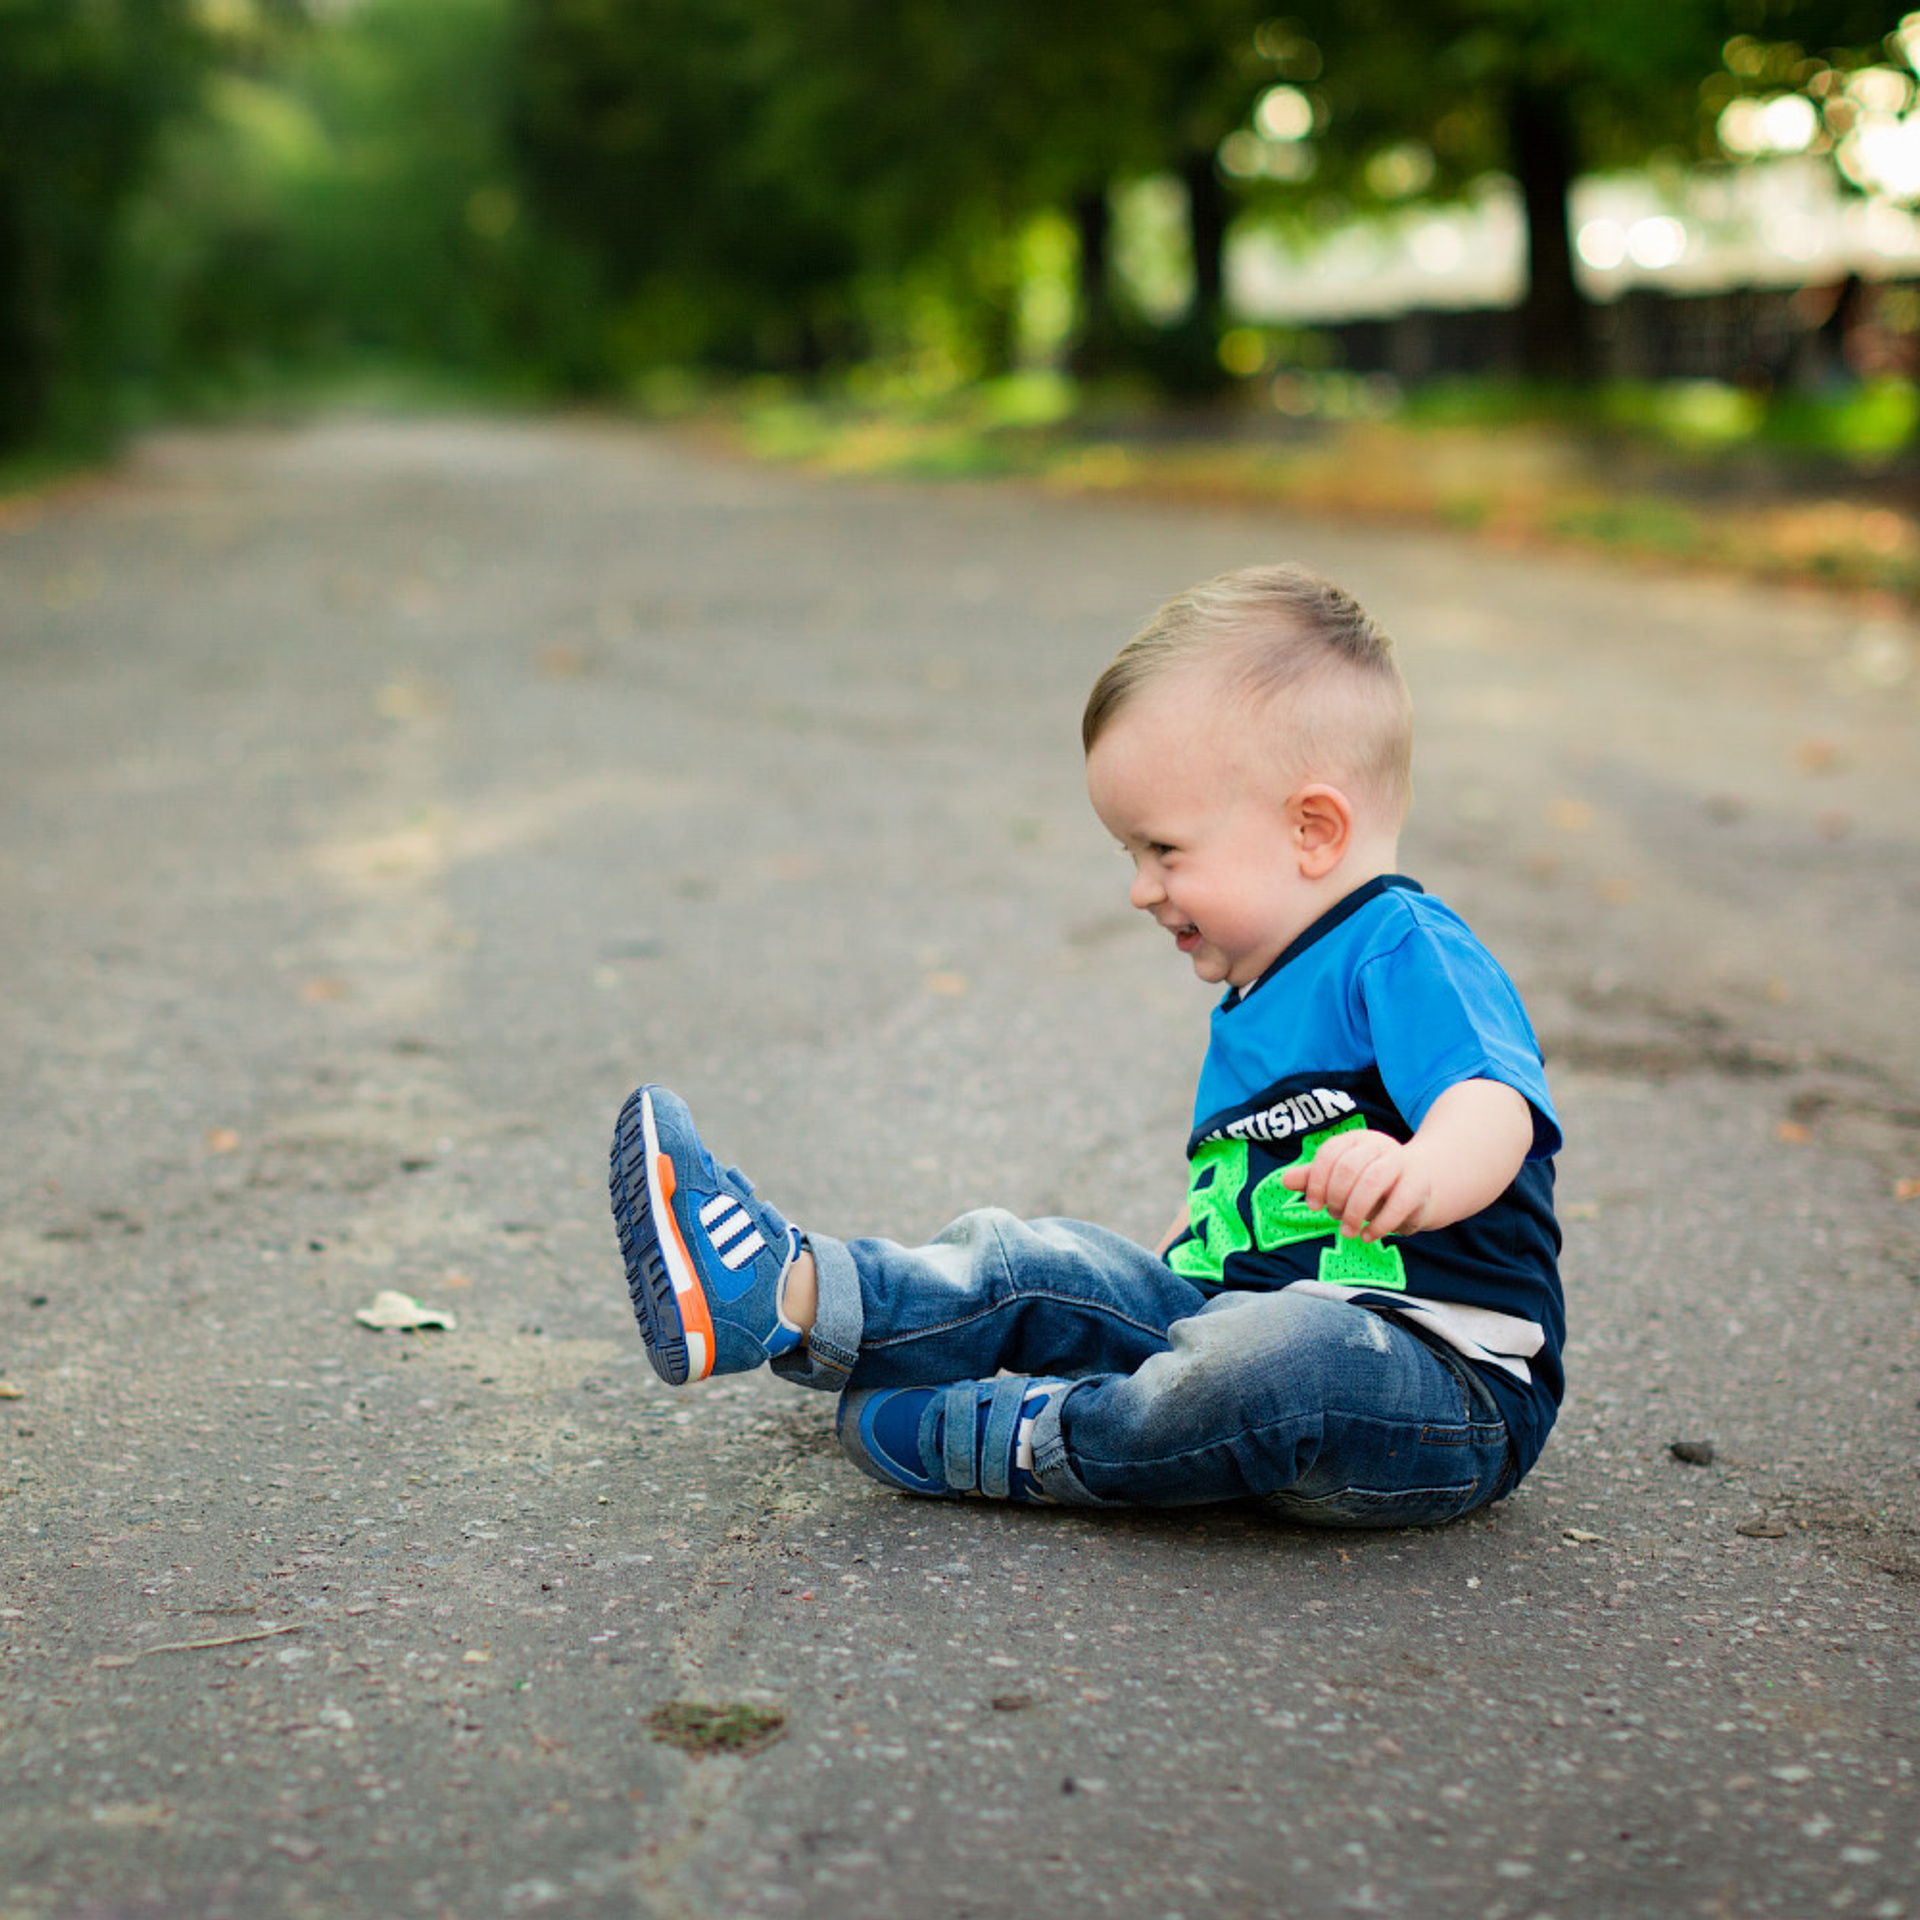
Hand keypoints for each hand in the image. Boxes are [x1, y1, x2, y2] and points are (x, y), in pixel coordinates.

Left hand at [1281, 1129, 1432, 1241]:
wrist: (1420, 1186)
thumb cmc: (1371, 1184)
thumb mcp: (1340, 1179)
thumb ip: (1313, 1179)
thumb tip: (1284, 1180)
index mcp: (1355, 1140)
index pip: (1329, 1154)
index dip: (1316, 1182)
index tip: (1313, 1205)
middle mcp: (1378, 1145)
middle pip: (1348, 1167)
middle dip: (1336, 1197)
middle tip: (1334, 1217)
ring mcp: (1401, 1162)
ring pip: (1372, 1181)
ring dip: (1355, 1211)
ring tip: (1348, 1232)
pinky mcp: (1418, 1184)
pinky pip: (1398, 1203)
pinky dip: (1380, 1224)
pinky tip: (1368, 1236)